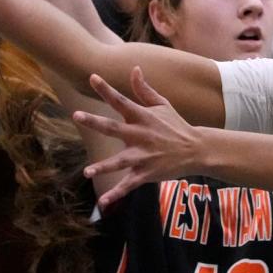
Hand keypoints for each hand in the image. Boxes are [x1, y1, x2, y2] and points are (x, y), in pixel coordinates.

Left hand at [73, 67, 202, 208]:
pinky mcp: (146, 173)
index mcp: (143, 117)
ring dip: (104, 166)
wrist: (196, 150)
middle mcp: (140, 135)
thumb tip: (134, 68)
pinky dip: (116, 194)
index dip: (106, 89)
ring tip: (87, 172)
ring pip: (120, 161)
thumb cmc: (176, 125)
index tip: (92, 77)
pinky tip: (103, 203)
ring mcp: (143, 156)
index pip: (121, 100)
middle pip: (114, 127)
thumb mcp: (163, 105)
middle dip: (95, 122)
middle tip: (76, 115)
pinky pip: (128, 185)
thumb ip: (144, 89)